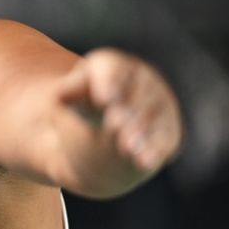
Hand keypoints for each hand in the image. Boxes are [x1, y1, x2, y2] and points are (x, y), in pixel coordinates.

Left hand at [58, 48, 182, 172]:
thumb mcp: (70, 98)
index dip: (108, 82)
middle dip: (126, 111)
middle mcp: (141, 79)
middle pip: (135, 94)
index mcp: (112, 65)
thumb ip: (69, 95)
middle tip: (114, 125)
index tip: (103, 98)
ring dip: (139, 133)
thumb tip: (60, 95)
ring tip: (126, 147)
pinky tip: (143, 162)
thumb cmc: (83, 109)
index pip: (112, 68)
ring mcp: (160, 103)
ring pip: (151, 118)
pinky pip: (163, 139)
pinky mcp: (169, 129)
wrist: (104, 137)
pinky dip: (152, 151)